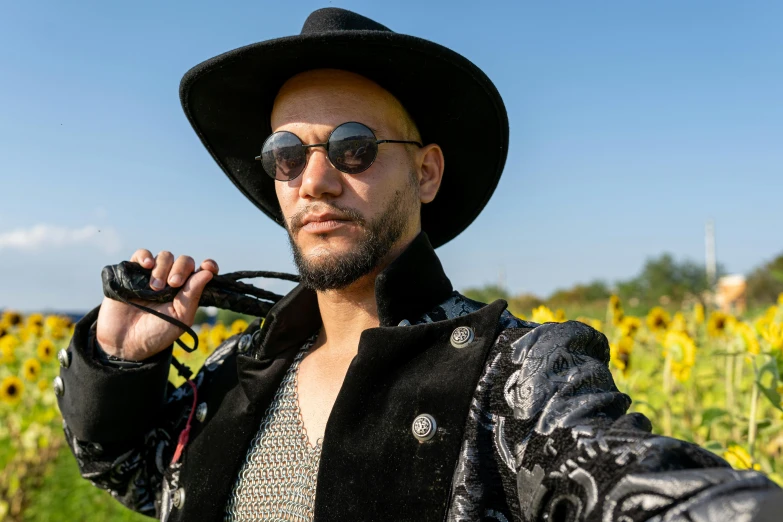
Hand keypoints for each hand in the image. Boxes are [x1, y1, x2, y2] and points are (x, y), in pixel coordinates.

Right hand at [95, 249, 218, 360]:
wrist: (125, 342)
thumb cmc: (156, 333)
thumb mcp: (180, 318)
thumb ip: (192, 295)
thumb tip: (208, 273)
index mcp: (188, 291)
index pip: (203, 271)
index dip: (208, 266)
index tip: (208, 268)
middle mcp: (172, 280)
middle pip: (184, 261)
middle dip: (181, 269)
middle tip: (173, 284)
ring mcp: (152, 275)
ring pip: (165, 256)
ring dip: (163, 268)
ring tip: (155, 288)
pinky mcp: (133, 273)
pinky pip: (141, 254)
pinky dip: (145, 256)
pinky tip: (146, 265)